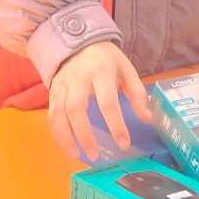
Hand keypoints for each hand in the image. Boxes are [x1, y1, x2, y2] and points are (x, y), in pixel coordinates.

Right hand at [46, 42, 152, 162]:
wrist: (78, 42)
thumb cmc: (106, 59)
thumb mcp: (126, 69)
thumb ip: (137, 93)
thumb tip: (147, 118)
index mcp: (101, 71)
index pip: (108, 101)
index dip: (115, 124)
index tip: (123, 143)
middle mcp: (78, 78)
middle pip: (77, 109)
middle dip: (84, 134)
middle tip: (93, 155)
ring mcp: (63, 85)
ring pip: (59, 113)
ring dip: (66, 137)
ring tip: (75, 156)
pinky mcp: (53, 90)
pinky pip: (51, 114)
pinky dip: (55, 132)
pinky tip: (63, 146)